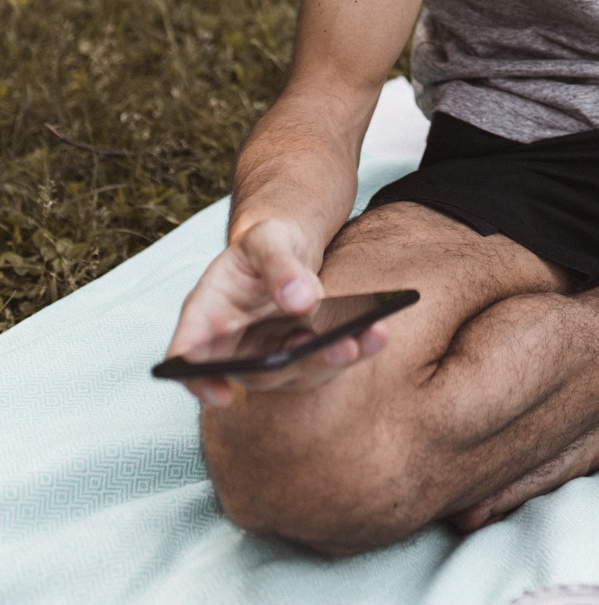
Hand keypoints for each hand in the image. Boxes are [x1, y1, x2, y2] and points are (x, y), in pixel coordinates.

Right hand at [162, 217, 388, 406]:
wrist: (288, 242)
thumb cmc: (265, 240)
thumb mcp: (267, 237)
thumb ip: (279, 265)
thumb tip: (299, 301)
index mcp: (207, 312)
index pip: (187, 353)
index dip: (198, 379)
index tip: (222, 393)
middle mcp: (234, 345)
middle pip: (256, 369)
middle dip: (297, 364)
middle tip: (336, 349)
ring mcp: (269, 354)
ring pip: (297, 371)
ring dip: (332, 359)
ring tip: (365, 338)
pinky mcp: (302, 354)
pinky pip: (326, 358)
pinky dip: (354, 347)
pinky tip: (377, 332)